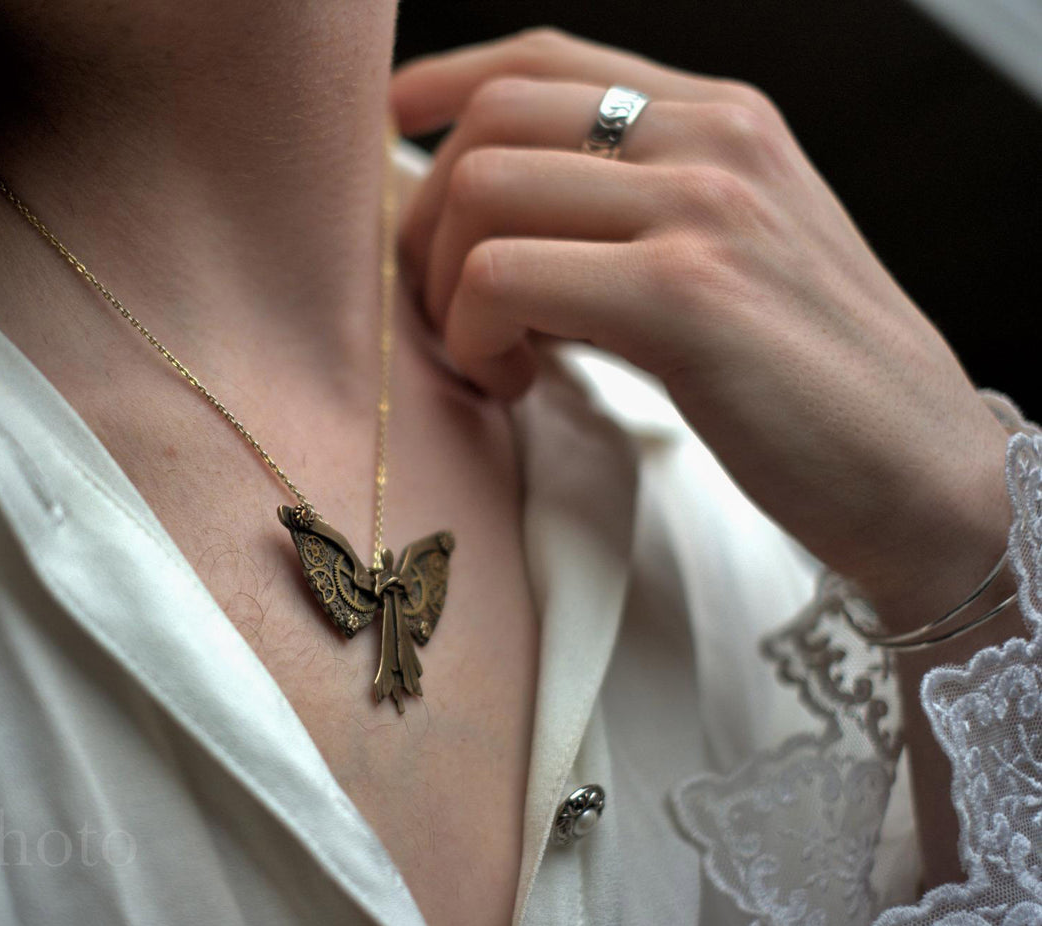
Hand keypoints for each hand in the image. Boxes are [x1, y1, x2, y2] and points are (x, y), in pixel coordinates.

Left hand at [390, 27, 1013, 625]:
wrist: (924, 476)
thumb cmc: (812, 384)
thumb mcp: (732, 256)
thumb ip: (632, 213)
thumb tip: (492, 214)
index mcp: (723, 119)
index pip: (544, 58)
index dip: (445, 83)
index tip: (392, 128)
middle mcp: (712, 139)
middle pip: (490, 121)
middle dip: (427, 220)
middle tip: (448, 312)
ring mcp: (703, 207)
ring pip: (479, 189)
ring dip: (444, 287)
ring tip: (490, 358)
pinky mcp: (684, 294)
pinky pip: (501, 276)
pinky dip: (476, 338)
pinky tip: (519, 386)